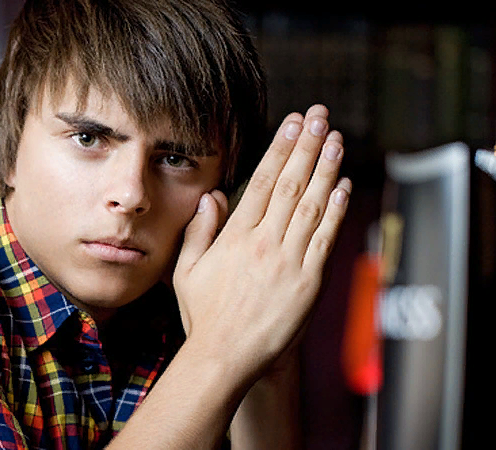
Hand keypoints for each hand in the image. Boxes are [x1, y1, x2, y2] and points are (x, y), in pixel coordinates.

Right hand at [173, 105, 349, 381]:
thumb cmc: (204, 315)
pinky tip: (344, 186)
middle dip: (307, 146)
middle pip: (290, 184)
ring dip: (327, 169)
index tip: (292, 124)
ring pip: (312, 205)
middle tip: (320, 116)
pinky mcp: (310, 281)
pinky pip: (326, 238)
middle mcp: (264, 243)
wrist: (227, 356)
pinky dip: (337, 211)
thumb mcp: (186, 270)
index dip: (279, 149)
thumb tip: (212, 196)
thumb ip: (199, 231)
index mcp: (235, 237)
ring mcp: (290, 261)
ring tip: (337, 140)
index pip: (261, 182)